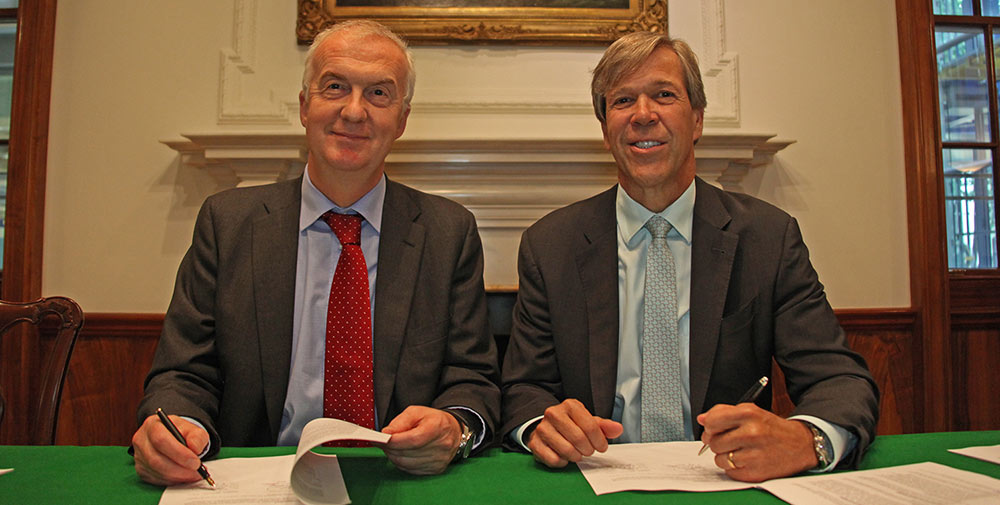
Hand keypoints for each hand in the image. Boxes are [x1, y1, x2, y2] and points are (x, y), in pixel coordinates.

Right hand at [132, 414, 209, 485]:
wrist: (173, 438)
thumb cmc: (181, 433)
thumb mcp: (192, 429)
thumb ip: (197, 436)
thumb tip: (195, 448)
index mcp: (152, 425)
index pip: (161, 440)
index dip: (179, 453)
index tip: (195, 462)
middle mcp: (141, 440)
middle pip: (156, 459)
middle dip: (180, 469)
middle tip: (197, 471)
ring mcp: (139, 456)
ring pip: (156, 472)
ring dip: (178, 476)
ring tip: (193, 474)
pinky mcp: (141, 470)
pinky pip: (156, 479)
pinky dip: (172, 480)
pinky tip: (183, 477)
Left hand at [381, 406, 462, 474]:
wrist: (453, 431)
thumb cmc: (433, 420)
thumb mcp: (416, 412)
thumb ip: (400, 422)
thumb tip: (386, 434)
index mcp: (437, 427)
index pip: (413, 439)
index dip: (394, 441)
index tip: (380, 439)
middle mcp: (441, 446)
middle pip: (408, 453)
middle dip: (390, 448)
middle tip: (381, 442)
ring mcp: (440, 460)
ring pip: (407, 464)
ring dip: (394, 456)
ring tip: (390, 447)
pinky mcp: (436, 469)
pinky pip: (411, 470)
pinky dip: (402, 463)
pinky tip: (400, 454)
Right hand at [526, 398, 622, 467]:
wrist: (547, 427)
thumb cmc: (572, 425)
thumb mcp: (589, 421)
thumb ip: (605, 426)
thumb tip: (618, 429)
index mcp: (570, 405)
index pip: (590, 426)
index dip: (599, 441)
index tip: (601, 447)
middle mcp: (553, 413)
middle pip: (579, 438)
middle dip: (588, 450)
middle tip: (588, 451)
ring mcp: (542, 428)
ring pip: (567, 450)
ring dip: (576, 457)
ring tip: (577, 453)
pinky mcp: (535, 443)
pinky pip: (554, 459)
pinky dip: (563, 462)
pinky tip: (564, 456)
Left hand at [697, 403, 816, 481]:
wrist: (801, 444)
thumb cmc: (771, 428)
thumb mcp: (751, 411)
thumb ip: (724, 412)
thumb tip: (702, 419)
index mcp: (748, 413)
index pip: (712, 421)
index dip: (709, 427)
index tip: (714, 429)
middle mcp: (752, 433)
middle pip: (714, 442)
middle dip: (718, 442)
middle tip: (730, 441)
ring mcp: (754, 454)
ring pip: (719, 459)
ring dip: (725, 456)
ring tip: (740, 450)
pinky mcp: (756, 472)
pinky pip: (729, 472)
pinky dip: (734, 468)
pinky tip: (747, 460)